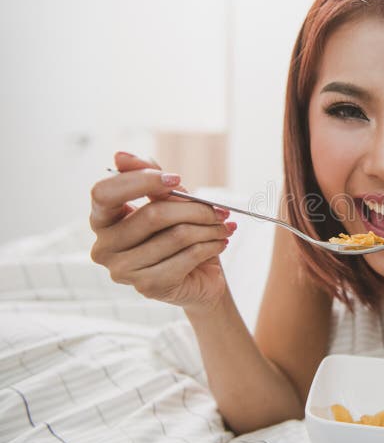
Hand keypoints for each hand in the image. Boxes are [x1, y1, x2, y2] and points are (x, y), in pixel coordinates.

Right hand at [89, 151, 235, 313]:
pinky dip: (211, 245)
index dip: (142, 181)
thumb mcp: (167, 200)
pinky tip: (220, 242)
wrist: (199, 278)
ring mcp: (123, 270)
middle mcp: (103, 248)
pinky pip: (188, 256)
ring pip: (176, 235)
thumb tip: (120, 155)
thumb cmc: (179, 234)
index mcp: (101, 220)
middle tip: (220, 209)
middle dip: (195, 208)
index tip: (176, 179)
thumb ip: (147, 177)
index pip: (105, 193)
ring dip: (209, 227)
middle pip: (153, 214)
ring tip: (224, 226)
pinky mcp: (148, 287)